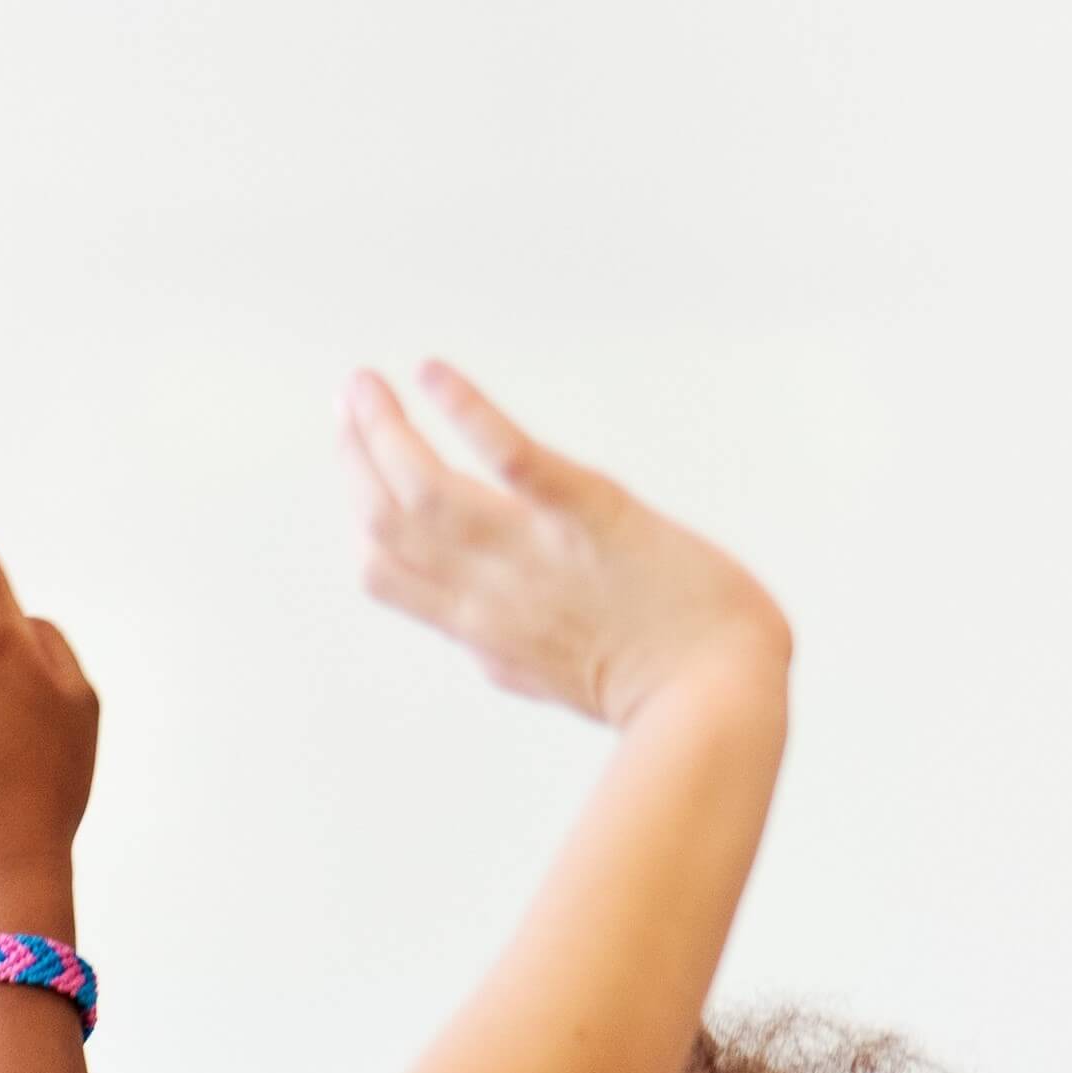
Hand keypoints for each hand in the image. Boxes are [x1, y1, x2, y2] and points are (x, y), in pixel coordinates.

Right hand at [346, 361, 787, 726]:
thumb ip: (505, 655)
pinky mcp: (589, 515)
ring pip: (423, 488)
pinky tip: (432, 373)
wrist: (721, 698)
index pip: (385, 571)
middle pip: (386, 520)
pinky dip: (465, 411)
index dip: (361, 515)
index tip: (358, 468)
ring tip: (367, 381)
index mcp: (483, 629)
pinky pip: (511, 459)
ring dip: (384, 428)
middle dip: (355, 455)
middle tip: (350, 397)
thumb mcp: (555, 678)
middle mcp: (490, 591)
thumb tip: (475, 648)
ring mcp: (535, 552)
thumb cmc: (659, 690)